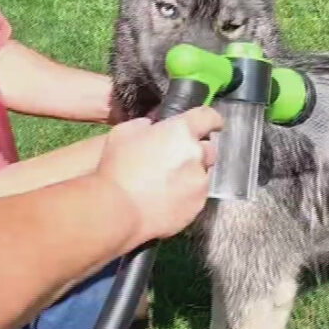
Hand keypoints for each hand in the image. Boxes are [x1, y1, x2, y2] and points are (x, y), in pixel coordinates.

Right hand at [95, 106, 222, 242]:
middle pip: (207, 148)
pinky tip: (166, 200)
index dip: (211, 119)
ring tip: (166, 183)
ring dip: (190, 174)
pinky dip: (186, 196)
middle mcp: (197, 154)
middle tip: (174, 158)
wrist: (118, 211)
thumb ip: (144, 125)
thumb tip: (152, 127)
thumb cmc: (117, 168)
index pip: (209, 117)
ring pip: (202, 174)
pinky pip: (196, 196)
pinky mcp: (197, 206)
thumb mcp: (123, 133)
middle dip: (195, 151)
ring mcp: (199, 183)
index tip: (211, 124)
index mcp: (182, 131)